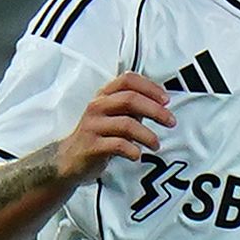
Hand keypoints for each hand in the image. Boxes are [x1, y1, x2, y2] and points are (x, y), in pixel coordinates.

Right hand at [56, 73, 172, 181]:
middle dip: (156, 110)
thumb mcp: (114, 116)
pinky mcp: (91, 146)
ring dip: (147, 135)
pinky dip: (133, 150)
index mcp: (104, 95)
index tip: (166, 99)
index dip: (150, 87)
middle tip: (170, 121)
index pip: (128, 80)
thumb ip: (133, 108)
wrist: (69, 159)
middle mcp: (97, 106)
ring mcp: (93, 126)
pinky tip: (137, 155)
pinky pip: (117, 145)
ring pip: (126, 124)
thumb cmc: (97, 135)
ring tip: (156, 144)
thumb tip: (160, 104)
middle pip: (130, 99)